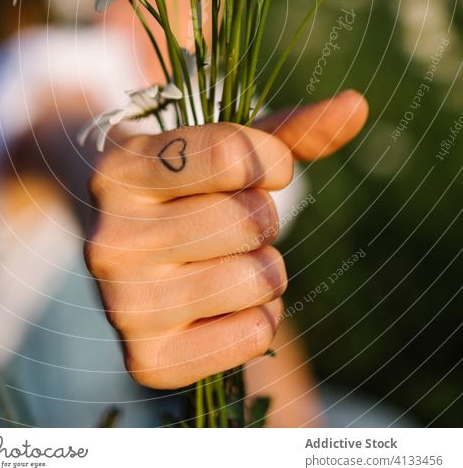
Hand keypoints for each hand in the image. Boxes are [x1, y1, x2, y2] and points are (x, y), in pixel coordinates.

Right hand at [85, 90, 367, 388]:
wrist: (121, 248)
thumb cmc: (183, 187)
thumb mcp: (222, 149)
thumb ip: (289, 131)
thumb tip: (357, 106)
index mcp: (120, 170)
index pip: (234, 156)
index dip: (271, 160)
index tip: (259, 168)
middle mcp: (110, 238)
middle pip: (250, 221)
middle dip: (263, 217)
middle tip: (233, 220)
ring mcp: (122, 304)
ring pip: (258, 279)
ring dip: (265, 268)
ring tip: (228, 259)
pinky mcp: (146, 361)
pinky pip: (253, 335)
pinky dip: (259, 318)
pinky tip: (225, 303)